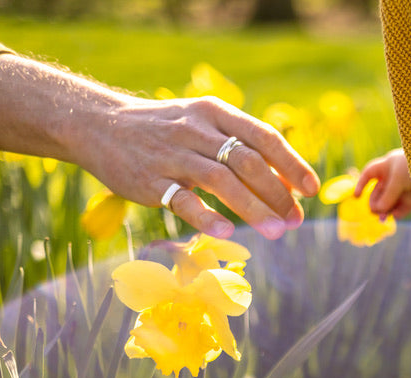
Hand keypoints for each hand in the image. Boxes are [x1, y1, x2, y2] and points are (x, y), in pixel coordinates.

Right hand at [80, 96, 320, 239]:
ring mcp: (171, 155)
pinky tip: (228, 231)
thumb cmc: (167, 131)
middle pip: (247, 161)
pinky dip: (207, 216)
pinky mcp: (149, 180)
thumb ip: (243, 149)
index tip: (312, 189)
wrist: (99, 125)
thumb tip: (289, 183)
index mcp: (215, 113)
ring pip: (221, 181)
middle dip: (277, 193)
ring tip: (277, 231)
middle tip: (295, 219)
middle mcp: (195, 131)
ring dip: (254, 208)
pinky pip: (182, 200)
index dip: (292, 164)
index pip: (263, 136)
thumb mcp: (204, 126)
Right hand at [356, 148, 410, 220]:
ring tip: (383, 218)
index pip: (370, 173)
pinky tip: (394, 216)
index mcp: (389, 165)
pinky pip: (402, 208)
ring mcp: (405, 189)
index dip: (362, 184)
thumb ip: (388, 195)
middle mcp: (395, 177)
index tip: (356, 197)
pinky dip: (397, 213)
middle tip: (375, 211)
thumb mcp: (399, 178)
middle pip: (378, 193)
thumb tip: (378, 212)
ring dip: (384, 211)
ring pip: (389, 202)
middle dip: (375, 203)